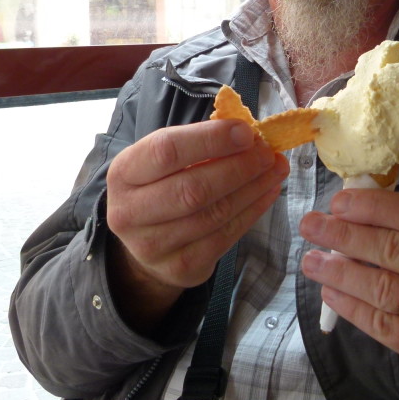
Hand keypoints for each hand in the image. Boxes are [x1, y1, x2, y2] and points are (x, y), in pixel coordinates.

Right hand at [106, 119, 289, 327]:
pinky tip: (268, 192)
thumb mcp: (162, 161)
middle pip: (193, 188)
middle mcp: (130, 212)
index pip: (166, 151)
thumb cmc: (159, 187)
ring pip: (214, 214)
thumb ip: (196, 144)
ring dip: (252, 188)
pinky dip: (253, 211)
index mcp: (123, 173)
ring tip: (275, 168)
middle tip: (267, 152)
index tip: (246, 131)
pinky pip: (225, 237)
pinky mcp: (180, 268)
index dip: (210, 140)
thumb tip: (247, 132)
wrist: (144, 243)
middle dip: (238, 167)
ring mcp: (153, 245)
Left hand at [299, 190, 398, 398]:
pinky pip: (385, 326)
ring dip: (341, 273)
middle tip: (312, 226)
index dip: (375, 207)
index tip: (338, 203)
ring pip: (386, 290)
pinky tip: (330, 294)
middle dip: (346, 236)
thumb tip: (352, 210)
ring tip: (311, 262)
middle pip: (397, 251)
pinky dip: (352, 308)